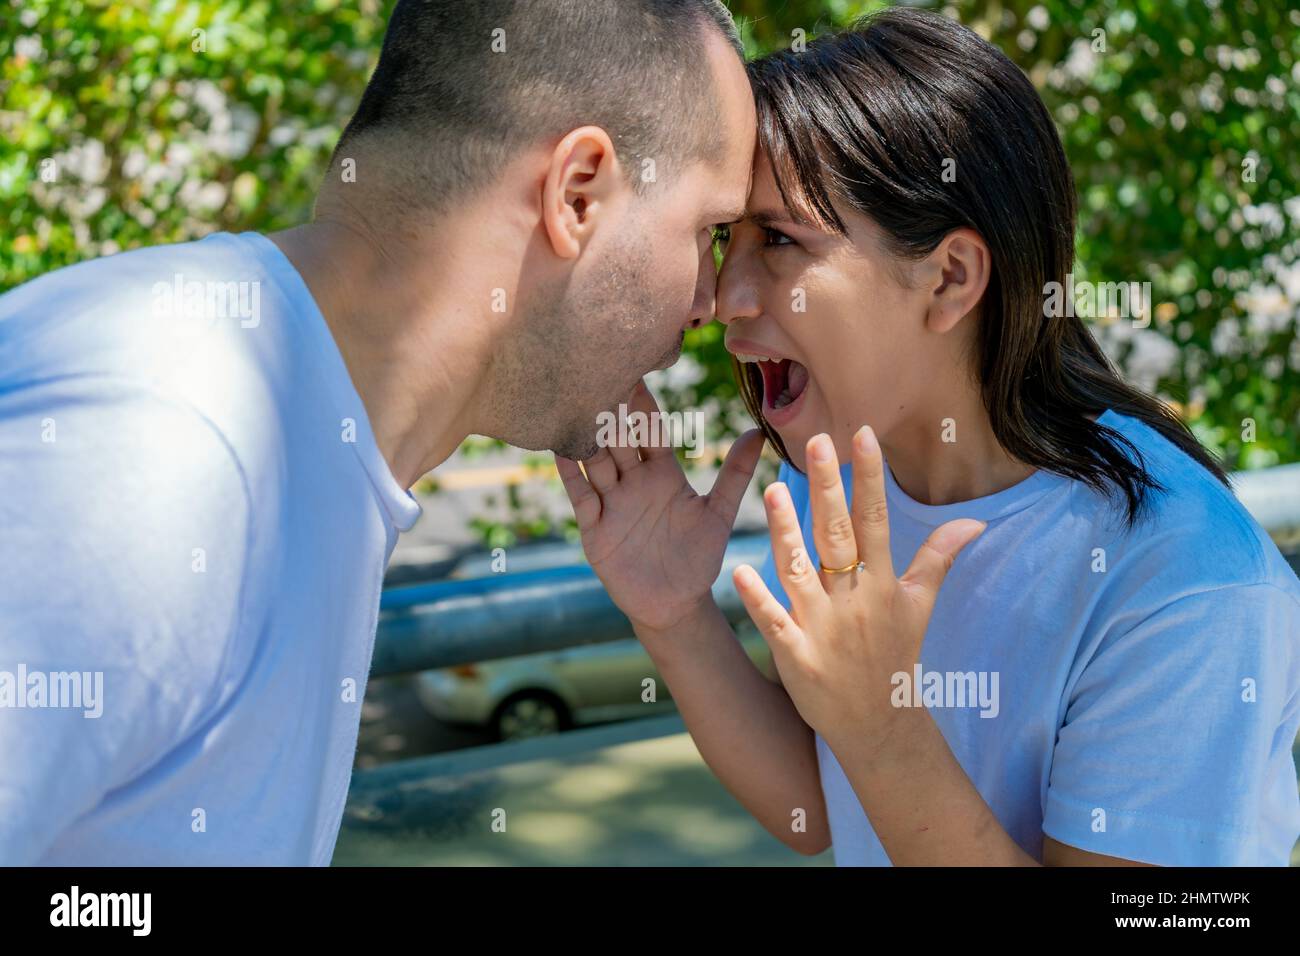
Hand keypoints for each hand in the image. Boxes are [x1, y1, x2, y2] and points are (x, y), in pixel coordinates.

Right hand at [555, 380, 764, 633]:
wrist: (675, 604)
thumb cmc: (698, 558)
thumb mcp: (719, 513)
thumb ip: (735, 474)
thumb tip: (759, 431)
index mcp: (663, 473)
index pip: (650, 430)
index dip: (642, 402)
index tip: (636, 365)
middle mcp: (634, 481)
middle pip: (619, 438)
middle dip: (610, 407)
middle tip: (599, 368)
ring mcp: (612, 502)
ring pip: (596, 459)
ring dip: (588, 433)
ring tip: (576, 400)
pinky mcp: (595, 527)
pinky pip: (581, 493)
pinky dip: (571, 471)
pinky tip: (561, 447)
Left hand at [732, 427, 984, 760]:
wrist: (879, 727)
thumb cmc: (895, 657)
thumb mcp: (920, 607)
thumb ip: (938, 559)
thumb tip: (973, 522)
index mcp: (882, 583)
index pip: (875, 520)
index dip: (869, 478)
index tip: (863, 435)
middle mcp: (853, 600)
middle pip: (838, 535)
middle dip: (828, 488)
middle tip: (816, 441)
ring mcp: (823, 628)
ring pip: (800, 571)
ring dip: (785, 532)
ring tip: (770, 491)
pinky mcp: (797, 656)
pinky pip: (774, 622)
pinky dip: (757, 599)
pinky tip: (737, 571)